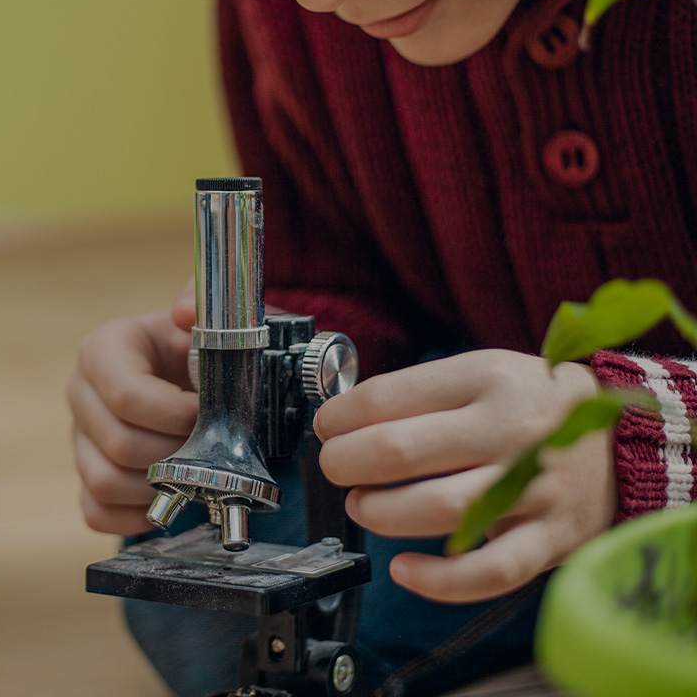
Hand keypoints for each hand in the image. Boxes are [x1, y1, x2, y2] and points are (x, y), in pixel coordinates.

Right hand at [68, 282, 197, 534]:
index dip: (175, 416)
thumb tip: (182, 312)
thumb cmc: (201, 348)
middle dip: (175, 453)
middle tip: (208, 446)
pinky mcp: (86, 476)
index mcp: (104, 349)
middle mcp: (81, 392)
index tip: (208, 414)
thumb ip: (202, 303)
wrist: (194, 374)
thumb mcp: (209, 317)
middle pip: (118, 444)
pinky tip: (168, 498)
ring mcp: (79, 438)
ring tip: (191, 471)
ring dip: (158, 486)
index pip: (126, 395)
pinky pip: (96, 512)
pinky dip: (135, 516)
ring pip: (105, 482)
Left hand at [313, 349, 614, 603]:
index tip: (326, 428)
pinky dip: (439, 579)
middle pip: (399, 451)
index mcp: (484, 378)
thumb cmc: (531, 406)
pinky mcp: (550, 538)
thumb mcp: (481, 372)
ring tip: (364, 506)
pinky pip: (489, 570)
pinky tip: (405, 569)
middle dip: (345, 464)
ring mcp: (533, 486)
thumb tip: (341, 418)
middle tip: (336, 468)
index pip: (385, 398)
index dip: (337, 418)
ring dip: (380, 513)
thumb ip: (420, 393)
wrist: (624, 440)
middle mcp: (509, 429)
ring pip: (437, 509)